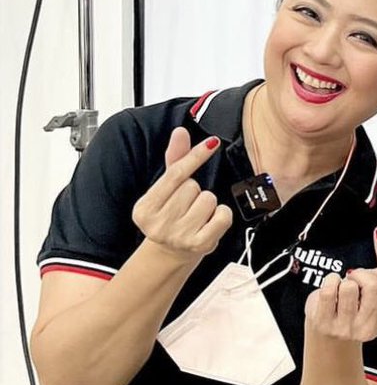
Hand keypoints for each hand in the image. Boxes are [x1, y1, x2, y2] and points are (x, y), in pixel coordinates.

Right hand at [131, 128, 232, 262]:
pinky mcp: (200, 244)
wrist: (172, 251)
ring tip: (196, 216)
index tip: (212, 143)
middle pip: (194, 187)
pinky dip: (222, 216)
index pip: (175, 174)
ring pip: (209, 200)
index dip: (195, 156)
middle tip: (186, 206)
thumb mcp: (166, 190)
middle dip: (195, 192)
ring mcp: (179, 236)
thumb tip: (180, 133)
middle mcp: (158, 224)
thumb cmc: (170, 217)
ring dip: (208, 204)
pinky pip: (223, 216)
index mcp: (145, 208)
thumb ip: (175, 160)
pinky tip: (209, 223)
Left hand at [304, 226, 376, 343]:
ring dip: (342, 280)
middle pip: (373, 283)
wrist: (327, 337)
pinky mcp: (325, 325)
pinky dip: (328, 283)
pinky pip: (328, 291)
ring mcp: (347, 329)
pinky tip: (329, 294)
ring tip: (341, 291)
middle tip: (354, 280)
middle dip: (361, 274)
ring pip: (349, 286)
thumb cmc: (353, 310)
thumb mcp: (376, 292)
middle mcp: (370, 328)